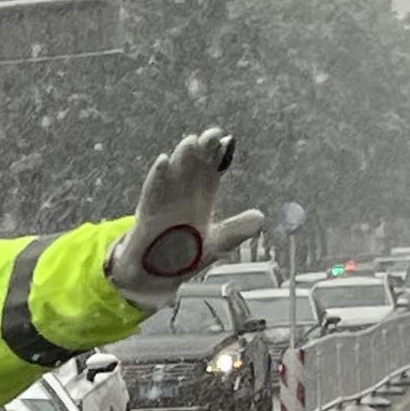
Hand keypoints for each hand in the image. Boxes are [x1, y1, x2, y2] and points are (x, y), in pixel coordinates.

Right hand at [106, 128, 265, 310]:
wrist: (155, 275)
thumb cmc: (184, 254)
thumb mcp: (216, 244)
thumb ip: (236, 230)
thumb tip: (261, 218)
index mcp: (201, 197)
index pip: (211, 170)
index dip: (218, 155)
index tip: (227, 141)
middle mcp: (183, 193)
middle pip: (194, 165)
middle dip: (203, 149)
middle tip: (213, 135)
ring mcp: (164, 201)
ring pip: (174, 173)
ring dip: (182, 158)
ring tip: (191, 142)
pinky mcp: (148, 213)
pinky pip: (152, 191)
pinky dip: (157, 176)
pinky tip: (163, 161)